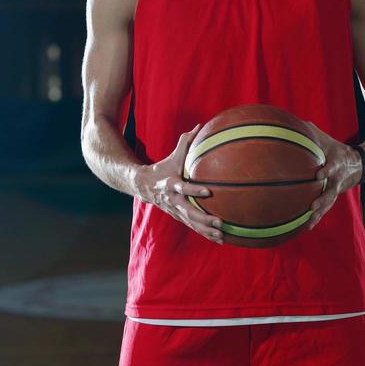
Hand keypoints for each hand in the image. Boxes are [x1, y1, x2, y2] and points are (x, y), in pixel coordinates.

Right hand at [134, 123, 223, 243]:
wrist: (143, 185)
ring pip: (191, 223)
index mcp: (171, 184)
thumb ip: (186, 142)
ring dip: (206, 230)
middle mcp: (173, 200)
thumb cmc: (163, 168)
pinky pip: (193, 226)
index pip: (184, 187)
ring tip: (221, 235)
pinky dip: (204, 233)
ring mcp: (175, 210)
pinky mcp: (178, 216)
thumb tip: (200, 126)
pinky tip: (218, 239)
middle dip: (204, 218)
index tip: (209, 191)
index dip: (195, 189)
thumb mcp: (173, 156)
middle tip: (219, 222)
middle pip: (189, 211)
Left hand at [303, 120, 362, 230]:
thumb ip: (309, 132)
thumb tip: (287, 122)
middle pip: (330, 191)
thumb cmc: (336, 149)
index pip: (332, 167)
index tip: (319, 175)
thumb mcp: (325, 139)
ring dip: (319, 214)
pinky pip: (324, 210)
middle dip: (322, 199)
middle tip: (312, 206)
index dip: (326, 171)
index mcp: (336, 164)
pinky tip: (305, 227)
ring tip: (309, 222)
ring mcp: (336, 191)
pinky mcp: (333, 198)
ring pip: (328, 204)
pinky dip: (316, 218)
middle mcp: (336, 180)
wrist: (359, 164)